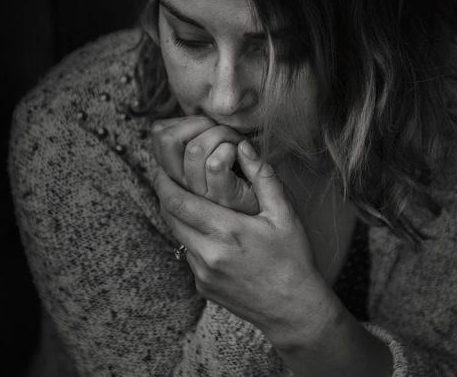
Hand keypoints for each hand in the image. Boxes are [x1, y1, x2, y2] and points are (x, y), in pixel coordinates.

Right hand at [151, 116, 258, 213]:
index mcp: (177, 172)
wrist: (271, 210)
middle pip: (166, 140)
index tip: (206, 126)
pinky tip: (243, 153)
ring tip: (236, 141)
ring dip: (221, 134)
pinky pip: (216, 164)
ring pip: (195, 149)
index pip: (158, 135)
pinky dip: (232, 149)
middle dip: (198, 122)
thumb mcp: (212, 158)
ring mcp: (202, 193)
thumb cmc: (245, 178)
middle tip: (220, 128)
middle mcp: (184, 184)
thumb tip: (184, 120)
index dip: (181, 120)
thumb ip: (198, 140)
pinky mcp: (224, 198)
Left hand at [153, 139, 329, 344]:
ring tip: (188, 200)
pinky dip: (193, 239)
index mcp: (227, 231)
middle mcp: (208, 254)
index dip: (164, 182)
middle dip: (165, 195)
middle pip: (170, 217)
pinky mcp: (202, 287)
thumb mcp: (285, 214)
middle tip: (166, 177)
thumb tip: (243, 146)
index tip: (162, 167)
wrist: (294, 310)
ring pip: (177, 236)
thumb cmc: (293, 259)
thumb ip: (263, 177)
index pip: (178, 202)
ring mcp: (202, 274)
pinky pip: (189, 255)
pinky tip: (210, 233)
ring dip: (179, 218)